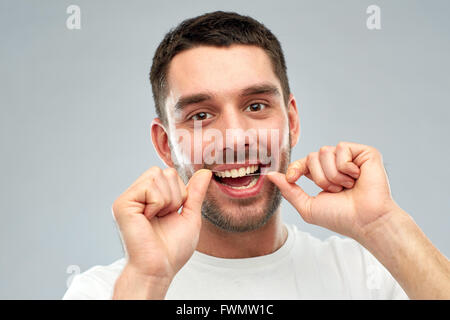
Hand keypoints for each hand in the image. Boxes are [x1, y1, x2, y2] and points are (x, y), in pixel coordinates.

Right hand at [112, 167, 211, 281]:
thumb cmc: (172, 249)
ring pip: (157, 175)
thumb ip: (196, 193)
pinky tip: (148, 219)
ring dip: (167, 200)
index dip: (180, 193)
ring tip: (157, 218)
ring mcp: (128, 198)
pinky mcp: (122, 203)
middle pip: (164, 171)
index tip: (171, 214)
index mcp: (150, 197)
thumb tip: (205, 172)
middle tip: (164, 217)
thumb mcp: (190, 215)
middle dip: (175, 195)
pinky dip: (157, 204)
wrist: (159, 268)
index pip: (170, 173)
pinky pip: (149, 187)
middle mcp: (137, 195)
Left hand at [267, 141, 398, 240]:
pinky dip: (345, 166)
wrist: (365, 220)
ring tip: (347, 186)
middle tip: (335, 191)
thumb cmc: (340, 217)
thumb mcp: (307, 206)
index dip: (295, 168)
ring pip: (325, 151)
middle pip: (312, 156)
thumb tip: (270, 175)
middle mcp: (336, 165)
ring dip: (332, 174)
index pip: (303, 162)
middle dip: (319, 177)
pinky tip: (357, 177)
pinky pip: (342, 148)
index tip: (292, 178)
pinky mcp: (364, 153)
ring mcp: (350, 158)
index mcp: (323, 176)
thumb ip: (289, 190)